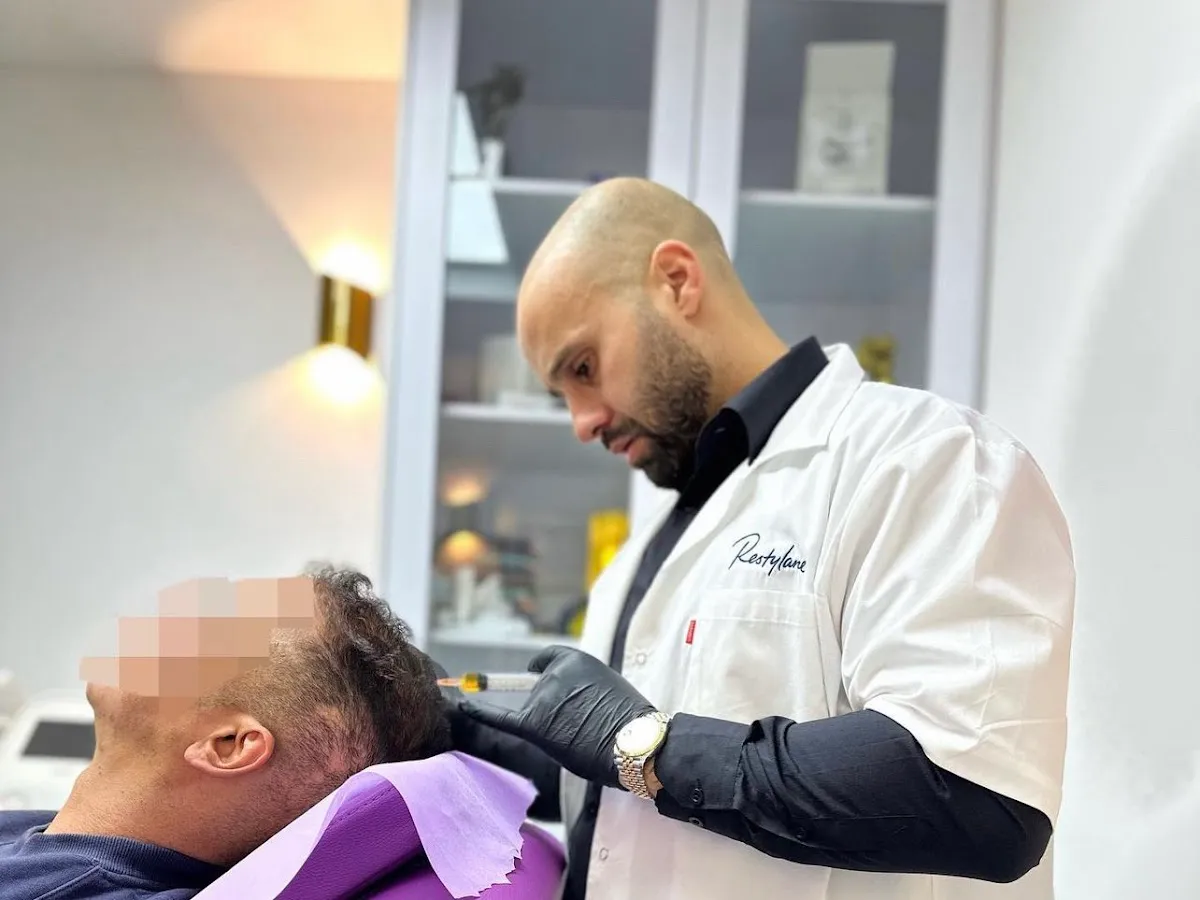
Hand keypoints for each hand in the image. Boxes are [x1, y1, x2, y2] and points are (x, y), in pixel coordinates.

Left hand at [457, 644, 655, 788]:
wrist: (635, 742)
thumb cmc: (629, 721)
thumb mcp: (608, 685)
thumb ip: (582, 685)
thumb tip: (566, 703)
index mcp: (575, 658)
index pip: (547, 660)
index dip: (545, 672)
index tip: (538, 676)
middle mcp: (554, 673)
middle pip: (540, 687)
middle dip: (555, 705)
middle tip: (581, 725)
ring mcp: (543, 697)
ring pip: (535, 709)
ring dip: (550, 723)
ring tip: (581, 738)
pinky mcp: (535, 724)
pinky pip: (502, 716)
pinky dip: (481, 710)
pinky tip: (464, 705)